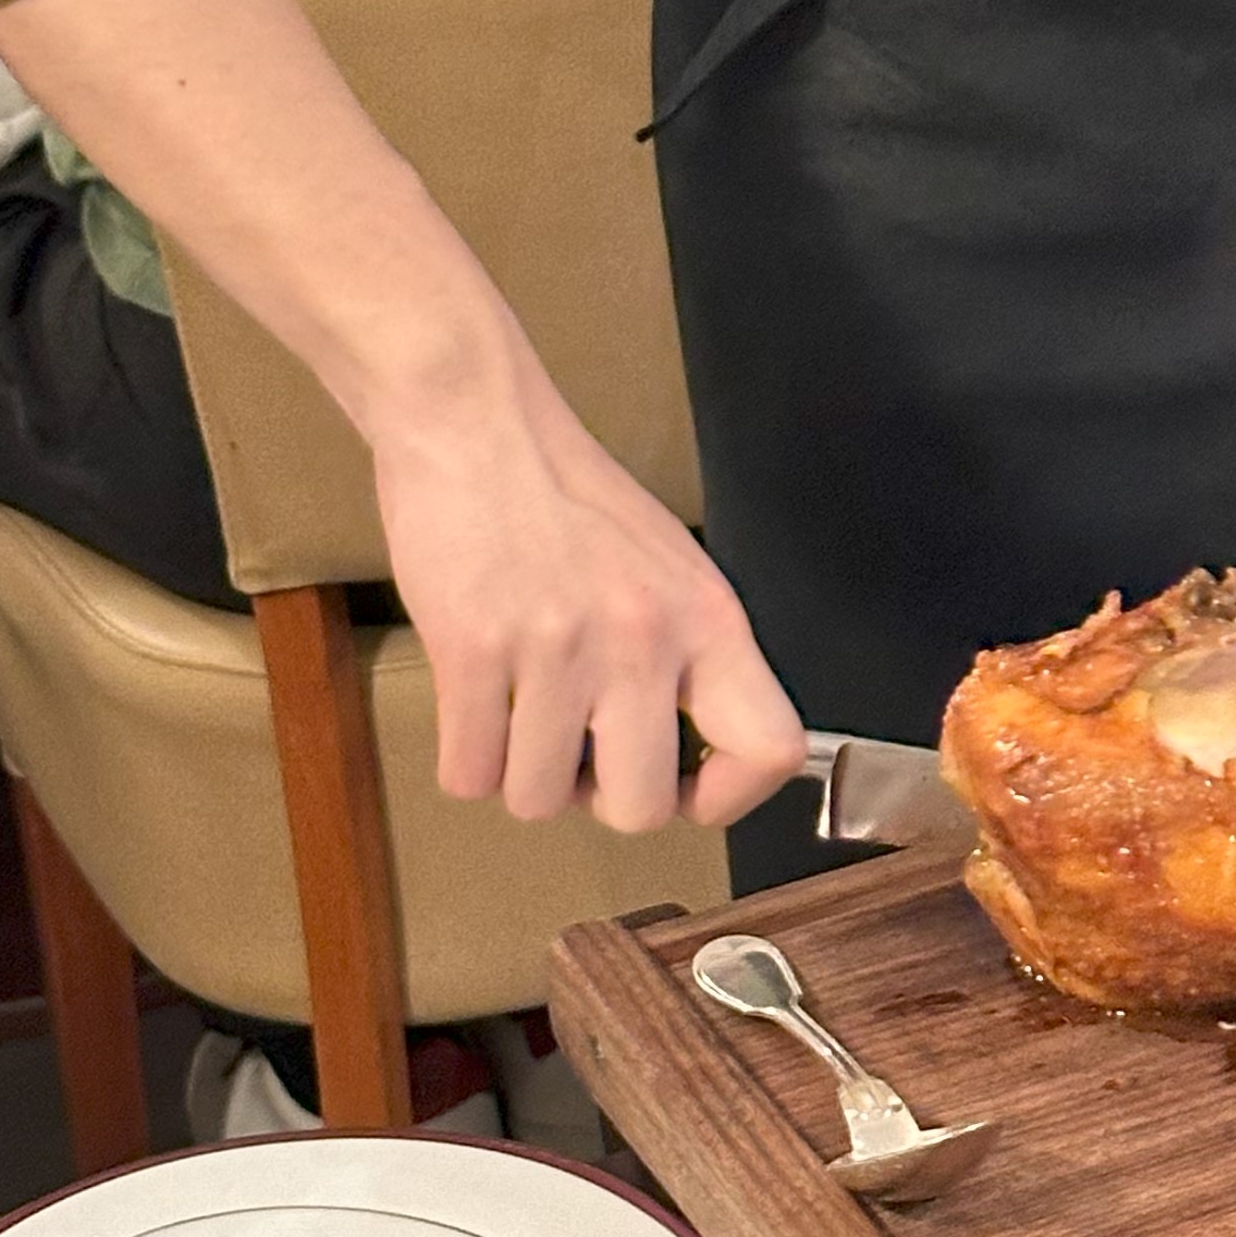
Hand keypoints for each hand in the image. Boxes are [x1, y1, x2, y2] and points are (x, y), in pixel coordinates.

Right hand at [361, 314, 805, 831]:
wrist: (478, 427)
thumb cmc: (571, 501)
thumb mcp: (670, 569)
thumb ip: (693, 658)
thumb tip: (699, 760)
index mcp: (708, 618)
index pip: (770, 748)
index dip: (728, 797)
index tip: (682, 787)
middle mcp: (645, 637)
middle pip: (639, 809)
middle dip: (598, 797)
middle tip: (575, 748)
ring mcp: (559, 646)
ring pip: (537, 800)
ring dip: (519, 772)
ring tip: (517, 704)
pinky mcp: (475, 650)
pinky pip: (470, 775)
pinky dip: (465, 757)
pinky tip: (474, 700)